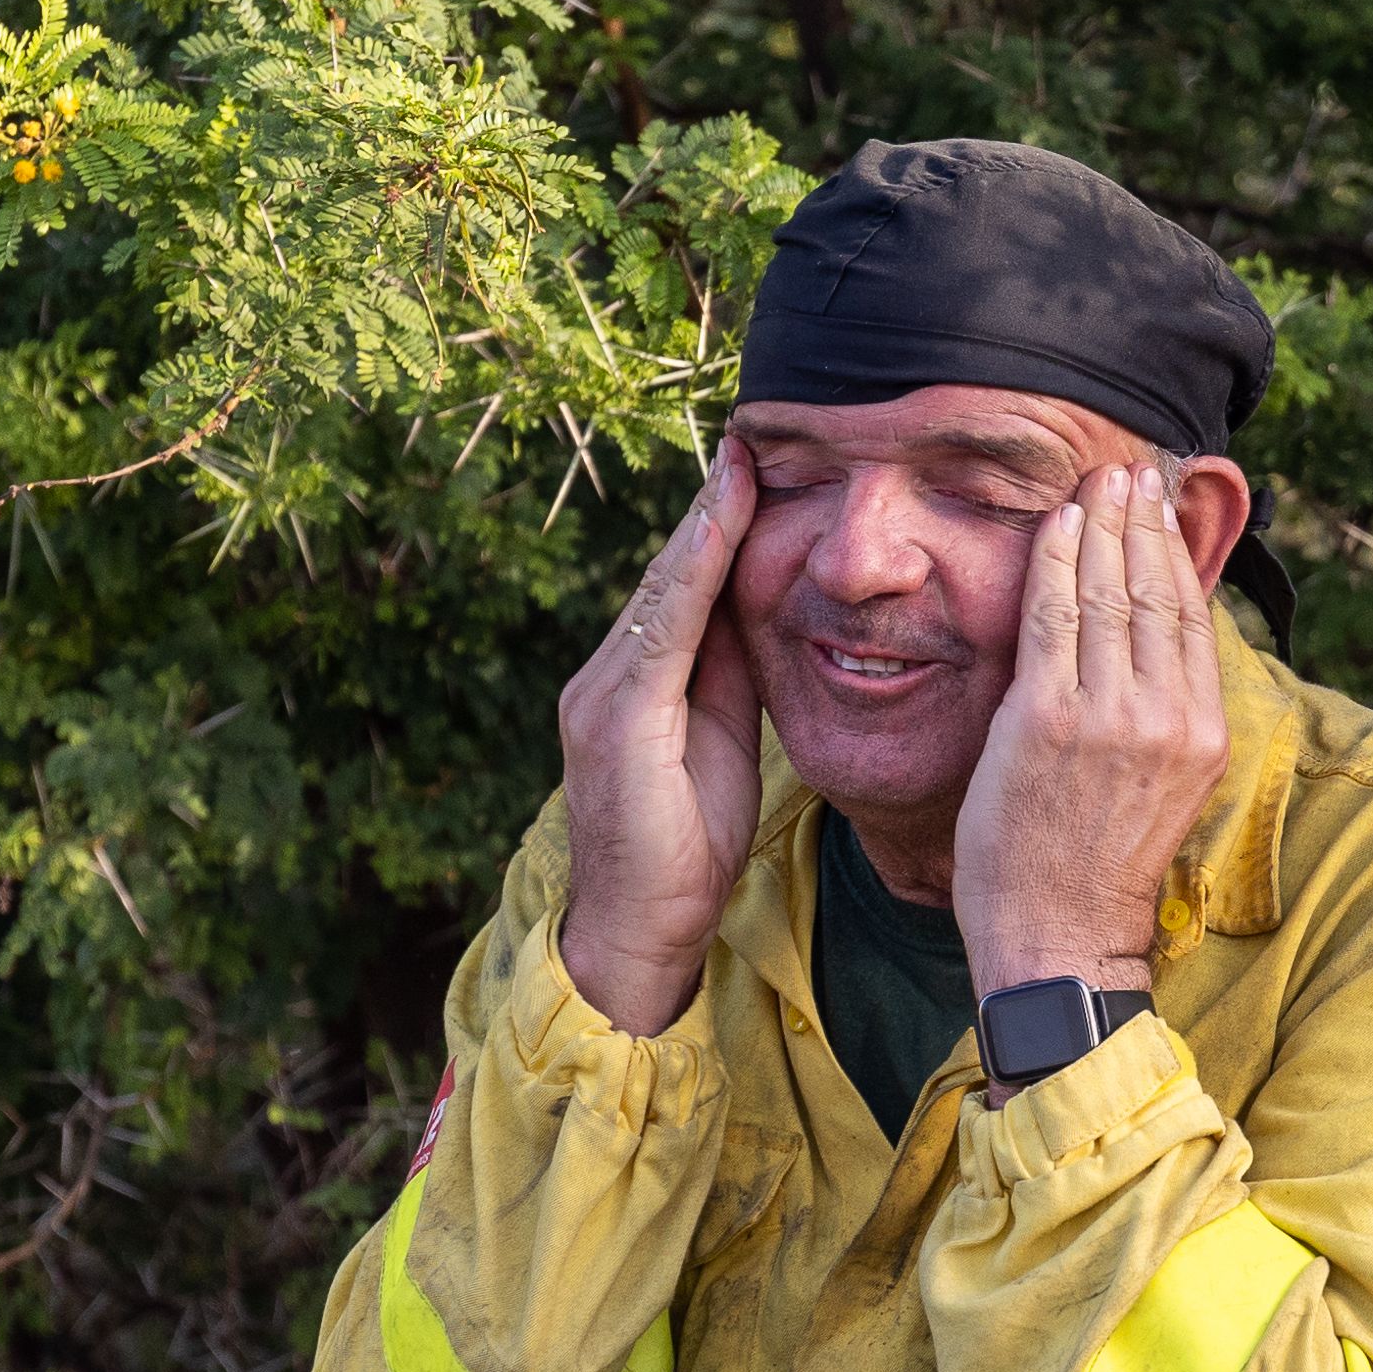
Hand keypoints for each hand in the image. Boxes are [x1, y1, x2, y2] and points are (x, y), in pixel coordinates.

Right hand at [553, 442, 762, 1037]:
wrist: (639, 933)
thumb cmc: (684, 853)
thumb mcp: (723, 749)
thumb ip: (731, 683)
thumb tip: (768, 620)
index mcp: (638, 684)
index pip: (685, 590)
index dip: (719, 528)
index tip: (756, 468)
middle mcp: (608, 675)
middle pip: (670, 575)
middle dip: (711, 507)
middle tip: (751, 438)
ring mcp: (604, 694)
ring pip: (664, 589)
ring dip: (705, 523)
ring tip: (741, 460)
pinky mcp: (615, 718)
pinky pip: (662, 628)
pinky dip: (693, 571)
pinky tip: (720, 526)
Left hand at [952, 464, 1229, 1003]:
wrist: (1061, 941)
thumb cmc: (1096, 870)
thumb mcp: (1159, 788)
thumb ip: (1160, 717)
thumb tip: (1151, 652)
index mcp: (1204, 732)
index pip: (1193, 617)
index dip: (1176, 554)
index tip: (1161, 508)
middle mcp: (1170, 717)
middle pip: (1160, 591)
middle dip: (1144, 521)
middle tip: (1130, 470)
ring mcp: (1112, 717)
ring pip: (1112, 592)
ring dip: (1102, 524)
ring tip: (1098, 480)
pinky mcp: (1050, 721)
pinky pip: (1055, 616)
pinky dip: (1056, 559)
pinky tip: (1054, 522)